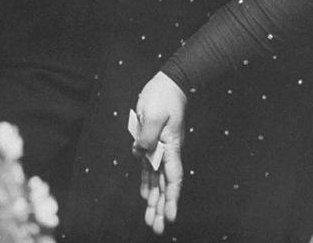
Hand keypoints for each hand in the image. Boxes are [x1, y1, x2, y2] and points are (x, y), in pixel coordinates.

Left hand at [133, 72, 186, 234]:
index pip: (173, 178)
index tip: (171, 216)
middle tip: (157, 228)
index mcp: (171, 147)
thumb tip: (139, 153)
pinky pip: (149, 168)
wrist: (168, 84)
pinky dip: (147, 183)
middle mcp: (167, 152)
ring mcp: (160, 149)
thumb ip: (147, 136)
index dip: (172, 198)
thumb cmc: (163, 97)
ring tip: (151, 220)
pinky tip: (144, 196)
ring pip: (157, 181)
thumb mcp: (153, 113)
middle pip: (165, 185)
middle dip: (162, 207)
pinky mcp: (152, 144)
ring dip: (154, 200)